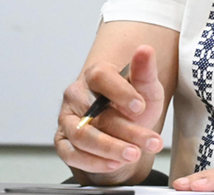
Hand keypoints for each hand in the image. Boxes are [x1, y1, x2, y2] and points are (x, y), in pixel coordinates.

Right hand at [56, 45, 165, 182]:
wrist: (123, 130)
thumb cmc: (133, 106)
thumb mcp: (147, 89)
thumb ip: (145, 71)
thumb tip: (145, 49)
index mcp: (96, 75)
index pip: (101, 77)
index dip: (120, 92)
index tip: (139, 106)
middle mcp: (77, 96)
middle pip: (96, 113)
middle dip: (127, 130)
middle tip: (149, 141)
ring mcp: (68, 119)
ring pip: (82, 136)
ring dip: (110, 149)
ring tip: (133, 154)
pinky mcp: (63, 142)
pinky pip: (72, 154)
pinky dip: (94, 162)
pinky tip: (114, 163)